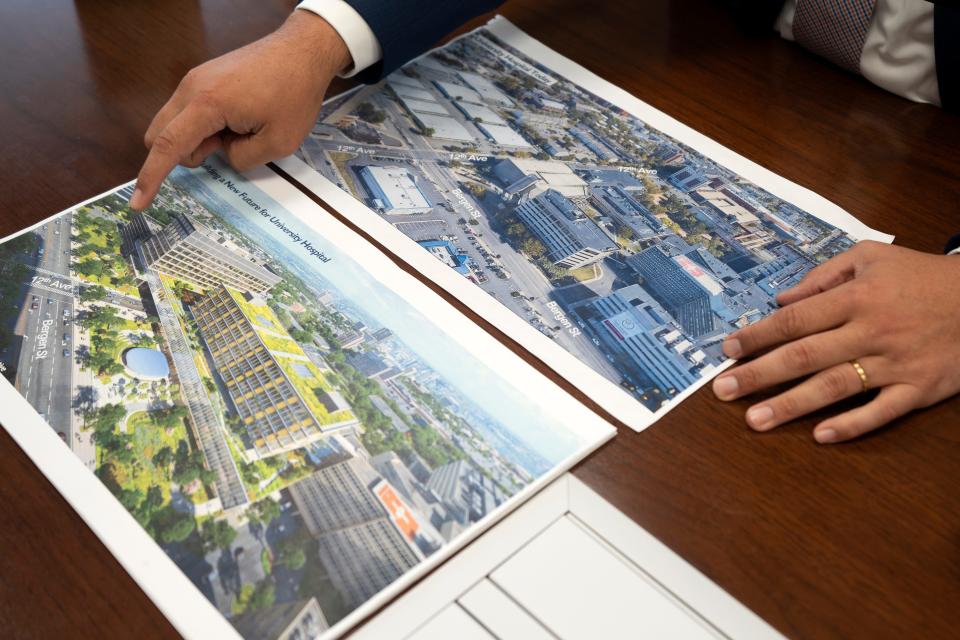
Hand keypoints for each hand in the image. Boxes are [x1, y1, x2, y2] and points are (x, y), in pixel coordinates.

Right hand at [129, 10, 350, 209]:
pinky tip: (238, 117)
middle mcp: (192, 88)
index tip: (137, 203)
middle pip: (160, 135)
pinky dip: (206, 124)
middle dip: (186, 153)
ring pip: (175, 124)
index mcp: (207, 104)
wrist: (302, 50)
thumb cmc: (295, 93)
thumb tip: (223, 153)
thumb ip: (242, 159)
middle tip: (228, 145)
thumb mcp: (279, 142)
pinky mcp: (204, 77)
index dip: (151, 178)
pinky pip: (189, 111)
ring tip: (241, 127)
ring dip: (200, 138)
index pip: (167, 146)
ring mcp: (195, 79)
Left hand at [712, 240, 959, 443]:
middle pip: (805, 355)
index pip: (795, 319)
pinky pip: (882, 411)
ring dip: (792, 404)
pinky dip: (852, 424)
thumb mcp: (871, 258)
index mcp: (856, 297)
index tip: (728, 350)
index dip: (758, 336)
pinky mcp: (920, 388)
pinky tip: (820, 436)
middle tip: (723, 390)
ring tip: (755, 419)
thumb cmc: (920, 276)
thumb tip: (781, 301)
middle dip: (759, 374)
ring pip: (836, 386)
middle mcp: (871, 331)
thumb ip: (823, 276)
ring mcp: (895, 363)